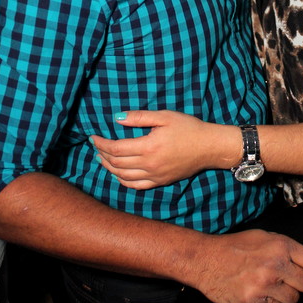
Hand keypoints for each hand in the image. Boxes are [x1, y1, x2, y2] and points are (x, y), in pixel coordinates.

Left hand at [91, 110, 239, 188]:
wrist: (209, 147)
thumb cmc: (188, 128)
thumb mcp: (164, 116)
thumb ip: (139, 117)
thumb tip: (117, 118)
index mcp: (148, 147)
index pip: (115, 148)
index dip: (101, 144)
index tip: (93, 137)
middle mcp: (149, 165)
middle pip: (116, 163)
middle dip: (102, 154)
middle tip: (96, 146)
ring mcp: (154, 176)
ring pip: (123, 176)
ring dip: (108, 168)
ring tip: (101, 159)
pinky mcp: (160, 182)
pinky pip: (135, 186)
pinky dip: (122, 180)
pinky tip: (117, 174)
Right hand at [192, 229, 302, 302]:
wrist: (207, 260)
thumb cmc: (234, 247)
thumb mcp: (264, 238)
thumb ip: (289, 250)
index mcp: (281, 246)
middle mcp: (276, 265)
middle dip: (301, 282)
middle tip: (287, 277)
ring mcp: (266, 284)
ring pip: (294, 298)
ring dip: (285, 294)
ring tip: (268, 283)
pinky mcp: (256, 301)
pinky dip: (269, 302)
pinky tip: (257, 291)